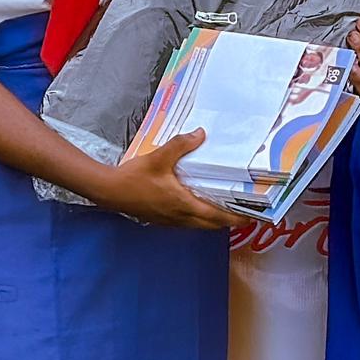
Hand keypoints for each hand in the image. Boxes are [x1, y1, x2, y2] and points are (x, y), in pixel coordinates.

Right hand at [103, 129, 236, 230]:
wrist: (109, 192)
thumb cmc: (134, 177)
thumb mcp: (159, 157)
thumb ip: (181, 145)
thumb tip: (201, 134)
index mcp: (184, 204)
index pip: (216, 216)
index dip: (234, 218)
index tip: (249, 218)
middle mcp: (180, 217)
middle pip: (210, 225)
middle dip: (227, 221)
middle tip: (241, 214)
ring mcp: (169, 220)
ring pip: (198, 225)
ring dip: (212, 221)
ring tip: (223, 210)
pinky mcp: (160, 219)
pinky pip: (186, 222)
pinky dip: (197, 218)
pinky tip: (196, 206)